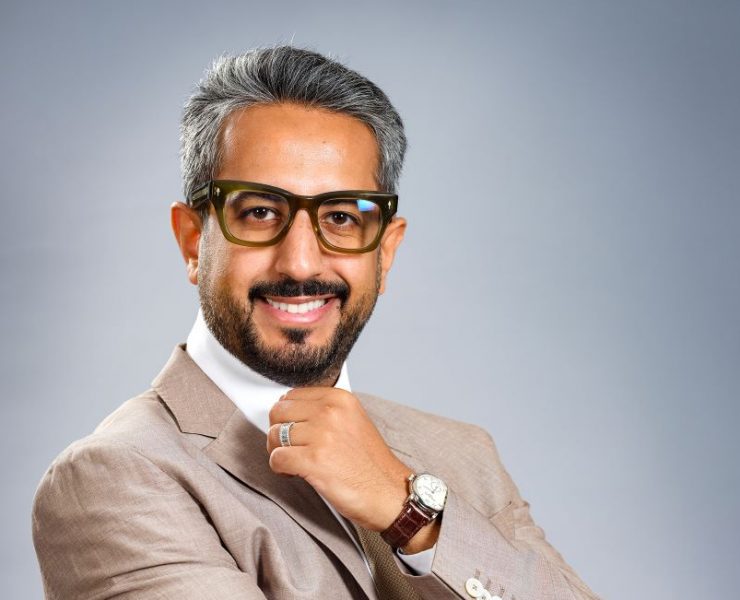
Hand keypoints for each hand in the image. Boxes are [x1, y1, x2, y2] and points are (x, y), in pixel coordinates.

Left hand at [266, 387, 411, 532]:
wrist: (389, 494)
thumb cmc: (371, 465)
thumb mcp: (353, 422)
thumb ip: (325, 411)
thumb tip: (291, 411)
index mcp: (340, 399)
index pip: (292, 395)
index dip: (287, 415)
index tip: (295, 429)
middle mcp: (330, 412)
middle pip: (279, 412)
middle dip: (279, 432)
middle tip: (291, 448)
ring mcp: (322, 435)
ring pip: (274, 436)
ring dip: (279, 452)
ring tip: (296, 462)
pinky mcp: (314, 461)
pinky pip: (276, 459)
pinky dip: (280, 469)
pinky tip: (296, 473)